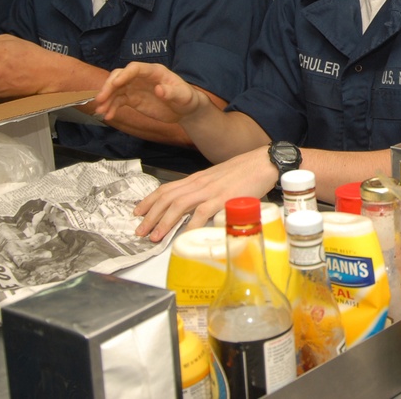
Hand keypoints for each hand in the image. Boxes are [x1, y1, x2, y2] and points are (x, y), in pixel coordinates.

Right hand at [95, 62, 208, 124]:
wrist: (185, 110)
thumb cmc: (187, 98)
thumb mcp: (183, 96)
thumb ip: (171, 92)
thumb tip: (159, 90)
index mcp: (154, 71)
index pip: (135, 68)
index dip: (124, 74)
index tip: (115, 83)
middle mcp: (141, 77)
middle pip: (120, 76)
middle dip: (109, 86)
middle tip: (100, 99)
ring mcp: (135, 88)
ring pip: (116, 89)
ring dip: (106, 98)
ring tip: (100, 110)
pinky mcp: (133, 99)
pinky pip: (118, 101)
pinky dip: (112, 107)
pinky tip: (108, 116)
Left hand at [133, 145, 276, 240]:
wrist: (262, 163)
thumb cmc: (243, 172)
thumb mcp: (217, 179)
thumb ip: (204, 190)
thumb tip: (194, 206)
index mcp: (196, 179)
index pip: (166, 189)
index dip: (149, 201)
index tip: (137, 212)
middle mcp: (198, 184)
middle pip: (167, 199)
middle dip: (150, 216)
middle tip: (139, 231)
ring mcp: (210, 191)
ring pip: (179, 206)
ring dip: (164, 222)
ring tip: (155, 237)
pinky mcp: (223, 199)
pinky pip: (202, 213)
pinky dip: (191, 225)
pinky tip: (184, 236)